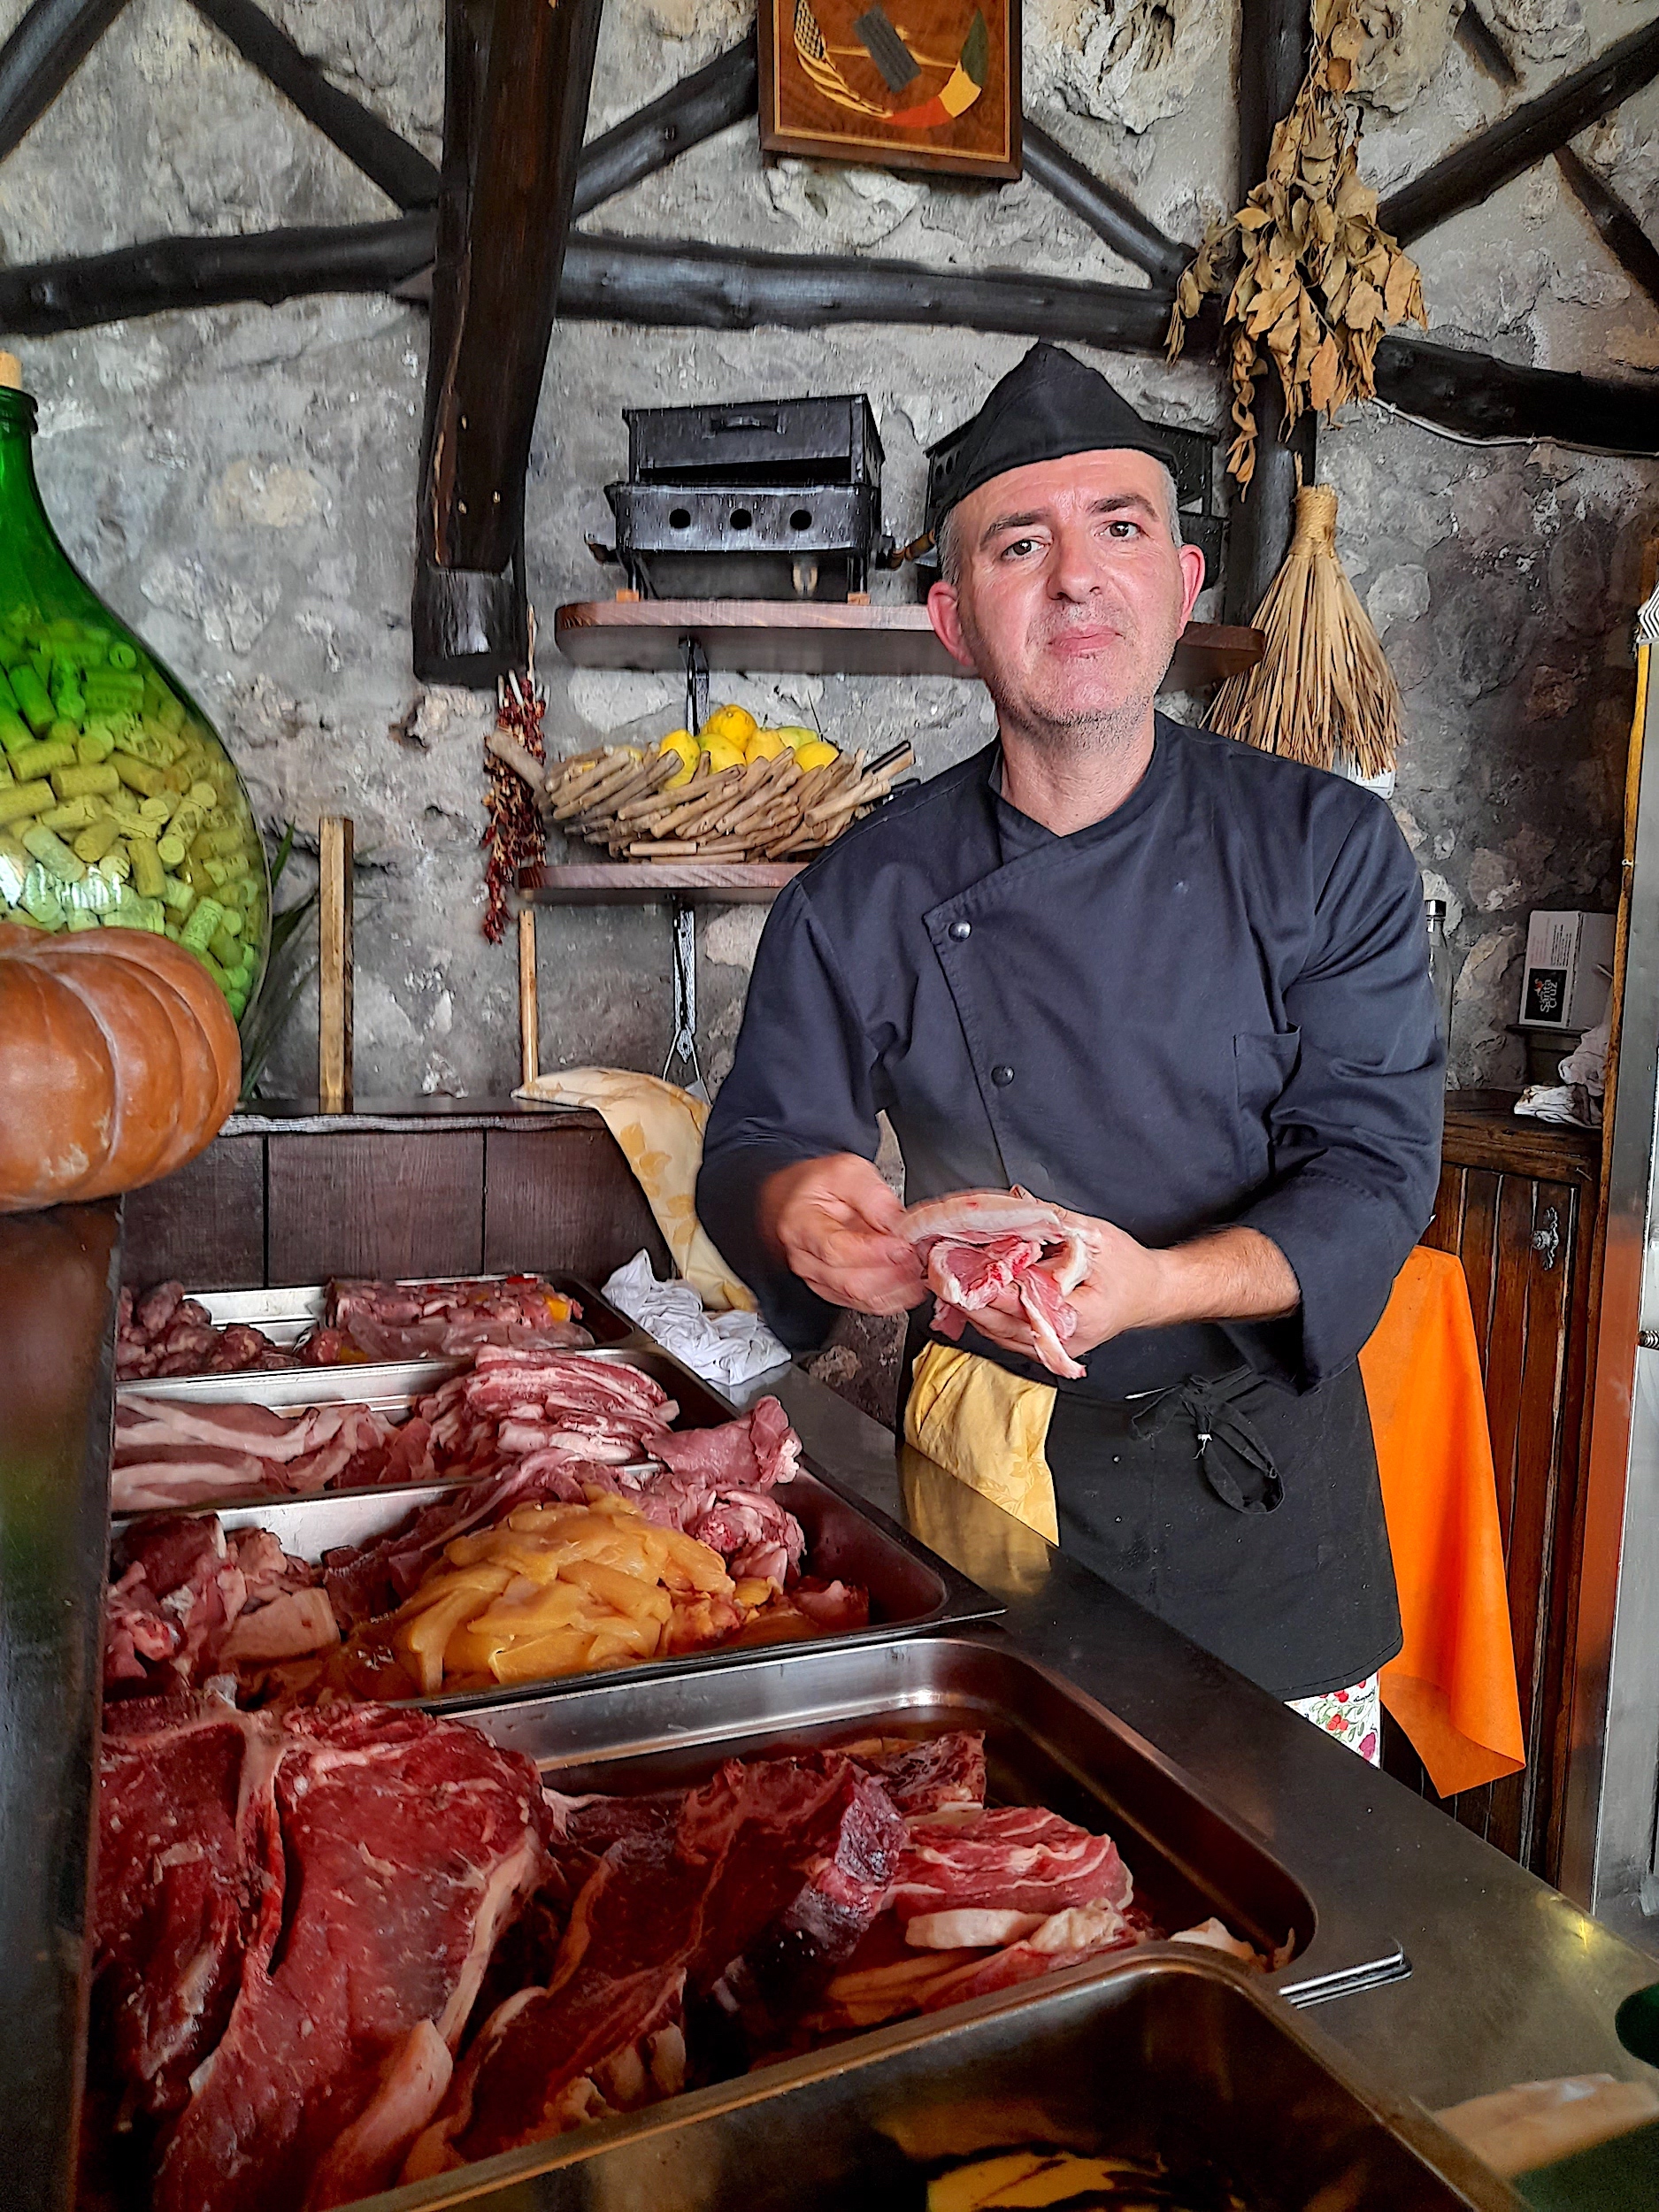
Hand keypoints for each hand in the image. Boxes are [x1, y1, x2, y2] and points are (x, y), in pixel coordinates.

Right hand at [760, 1153, 926, 1316]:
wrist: (797, 1198)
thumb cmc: (818, 1184)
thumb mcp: (846, 1171)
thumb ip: (874, 1196)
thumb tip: (900, 1225)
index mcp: (801, 1225)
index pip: (836, 1250)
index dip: (874, 1253)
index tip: (904, 1246)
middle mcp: (805, 1259)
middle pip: (851, 1282)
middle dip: (893, 1274)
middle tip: (920, 1258)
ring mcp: (817, 1279)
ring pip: (860, 1298)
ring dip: (897, 1289)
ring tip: (920, 1270)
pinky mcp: (833, 1291)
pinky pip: (865, 1304)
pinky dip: (892, 1298)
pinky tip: (910, 1284)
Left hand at [961, 1214, 1299, 1365]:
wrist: (1150, 1294)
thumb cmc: (1130, 1268)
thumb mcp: (1096, 1235)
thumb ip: (1053, 1221)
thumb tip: (1017, 1202)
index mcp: (1080, 1314)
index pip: (1022, 1303)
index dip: (988, 1283)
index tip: (961, 1263)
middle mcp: (1064, 1338)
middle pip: (1001, 1324)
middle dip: (968, 1295)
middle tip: (940, 1267)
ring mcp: (1054, 1347)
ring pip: (998, 1334)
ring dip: (971, 1306)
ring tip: (947, 1276)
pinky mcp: (1045, 1345)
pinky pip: (1006, 1334)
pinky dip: (986, 1313)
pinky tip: (969, 1292)